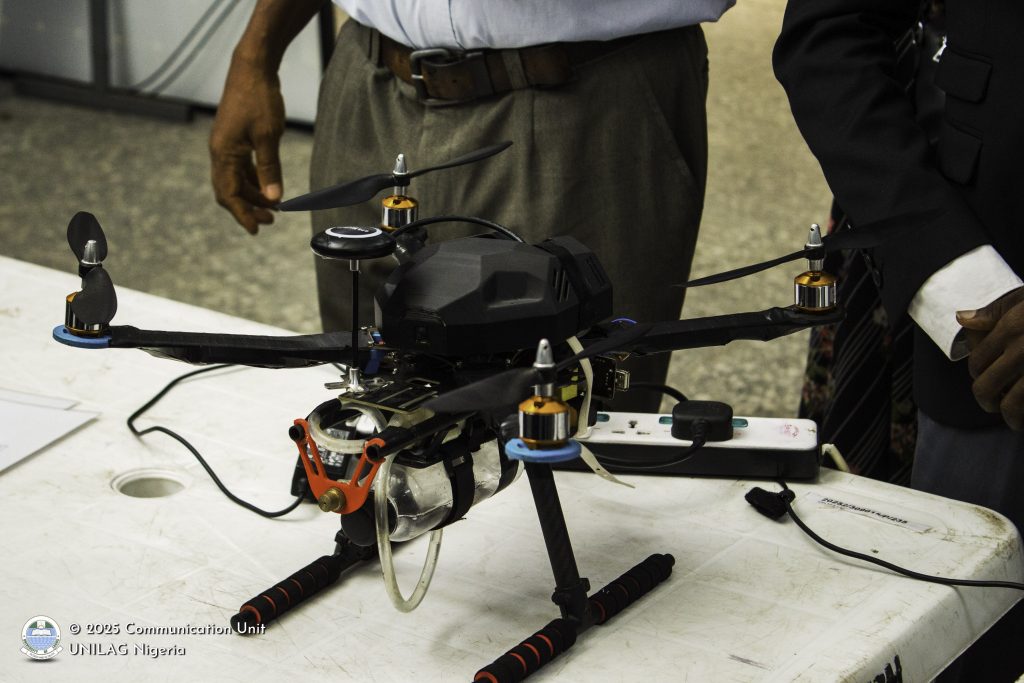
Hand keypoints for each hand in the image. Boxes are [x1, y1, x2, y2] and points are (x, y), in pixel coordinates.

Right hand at [209, 53, 284, 234]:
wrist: (252, 68)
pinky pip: (240, 166)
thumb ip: (270, 169)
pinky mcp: (234, 138)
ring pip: (235, 179)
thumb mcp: (269, 137)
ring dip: (252, 194)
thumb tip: (274, 199)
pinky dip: (253, 179)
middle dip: (248, 207)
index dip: (242, 214)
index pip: (228, 194)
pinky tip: (268, 186)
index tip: (256, 230)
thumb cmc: (260, 99)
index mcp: (223, 153)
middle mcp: (219, 151)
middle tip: (271, 221)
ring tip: (274, 207)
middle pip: (229, 190)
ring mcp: (226, 145)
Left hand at [957, 286, 1023, 428]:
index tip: (981, 378)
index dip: (976, 373)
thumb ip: (995, 311)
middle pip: (985, 388)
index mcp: (1012, 329)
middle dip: (985, 400)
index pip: (976, 362)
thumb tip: (962, 318)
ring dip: (1010, 416)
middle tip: (991, 404)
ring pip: (1011, 406)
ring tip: (1013, 418)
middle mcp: (1023, 351)